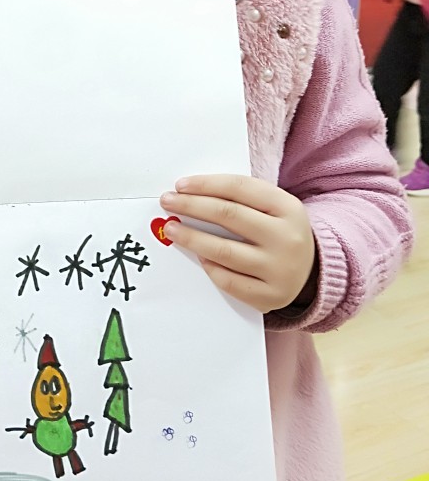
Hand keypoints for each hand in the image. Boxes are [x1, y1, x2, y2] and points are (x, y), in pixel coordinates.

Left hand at [159, 174, 316, 312]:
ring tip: (173, 229)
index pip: (240, 188)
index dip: (206, 184)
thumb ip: (241, 199)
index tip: (180, 185)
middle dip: (191, 206)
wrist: (313, 273)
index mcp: (288, 208)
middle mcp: (287, 237)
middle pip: (228, 215)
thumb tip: (190, 194)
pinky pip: (229, 281)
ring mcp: (279, 269)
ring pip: (224, 250)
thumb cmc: (280, 232)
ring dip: (191, 238)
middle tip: (168, 202)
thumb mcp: (274, 209)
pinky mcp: (270, 296)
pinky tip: (199, 256)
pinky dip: (209, 267)